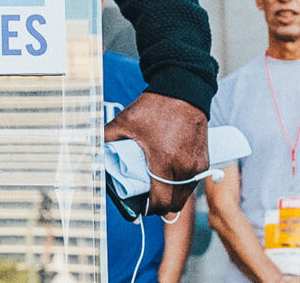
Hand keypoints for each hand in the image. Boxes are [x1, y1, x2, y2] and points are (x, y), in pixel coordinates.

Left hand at [104, 91, 207, 214]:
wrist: (182, 90)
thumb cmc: (154, 107)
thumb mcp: (125, 121)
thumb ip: (107, 137)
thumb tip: (95, 150)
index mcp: (164, 162)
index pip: (160, 201)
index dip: (148, 208)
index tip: (139, 204)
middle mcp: (184, 168)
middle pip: (174, 205)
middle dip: (159, 206)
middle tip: (147, 198)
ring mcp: (197, 166)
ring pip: (185, 196)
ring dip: (172, 196)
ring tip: (157, 188)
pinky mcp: (204, 161)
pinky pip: (193, 183)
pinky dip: (182, 185)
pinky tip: (169, 176)